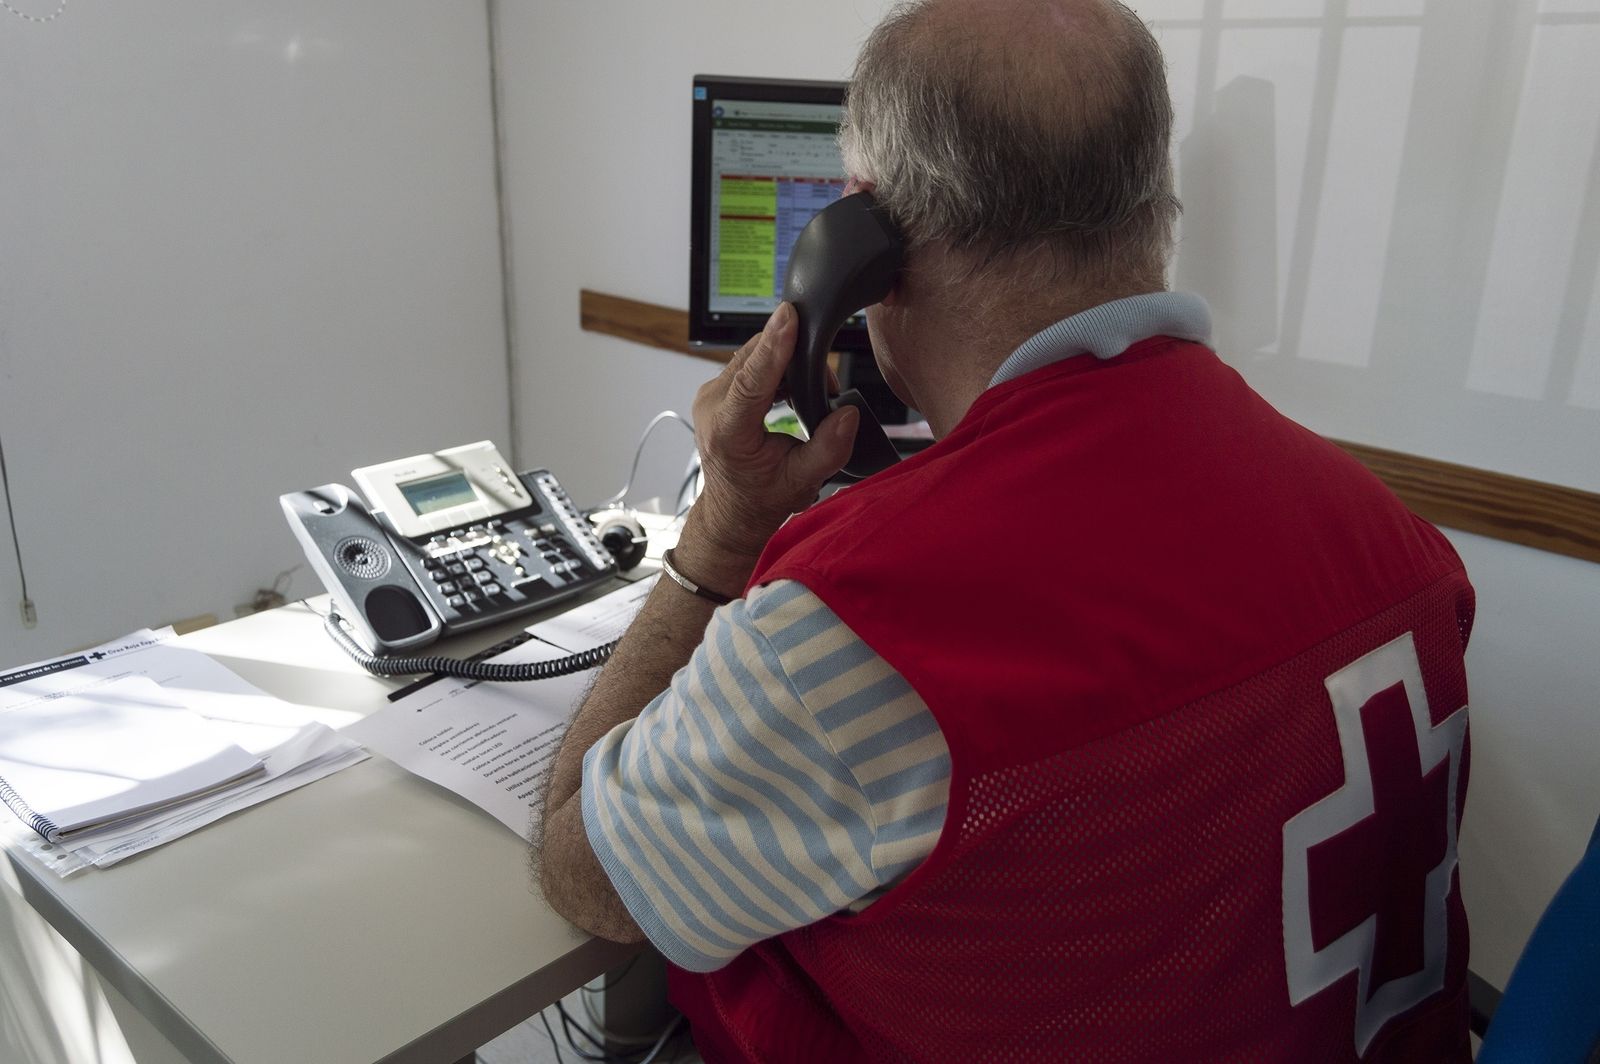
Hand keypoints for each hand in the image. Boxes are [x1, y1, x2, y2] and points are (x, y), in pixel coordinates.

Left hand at [681, 302, 858, 583]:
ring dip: (787, 361)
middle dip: (795, 356)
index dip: (774, 346)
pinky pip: (749, 362)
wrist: (732, 510)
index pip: (751, 380)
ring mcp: (711, 394)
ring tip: (812, 392)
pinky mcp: (718, 389)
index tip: (789, 316)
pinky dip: (775, 366)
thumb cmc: (762, 498)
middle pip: (754, 357)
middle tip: (825, 384)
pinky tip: (794, 388)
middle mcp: (712, 406)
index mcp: (728, 432)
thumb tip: (847, 414)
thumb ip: (828, 450)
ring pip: (752, 354)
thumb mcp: (802, 482)